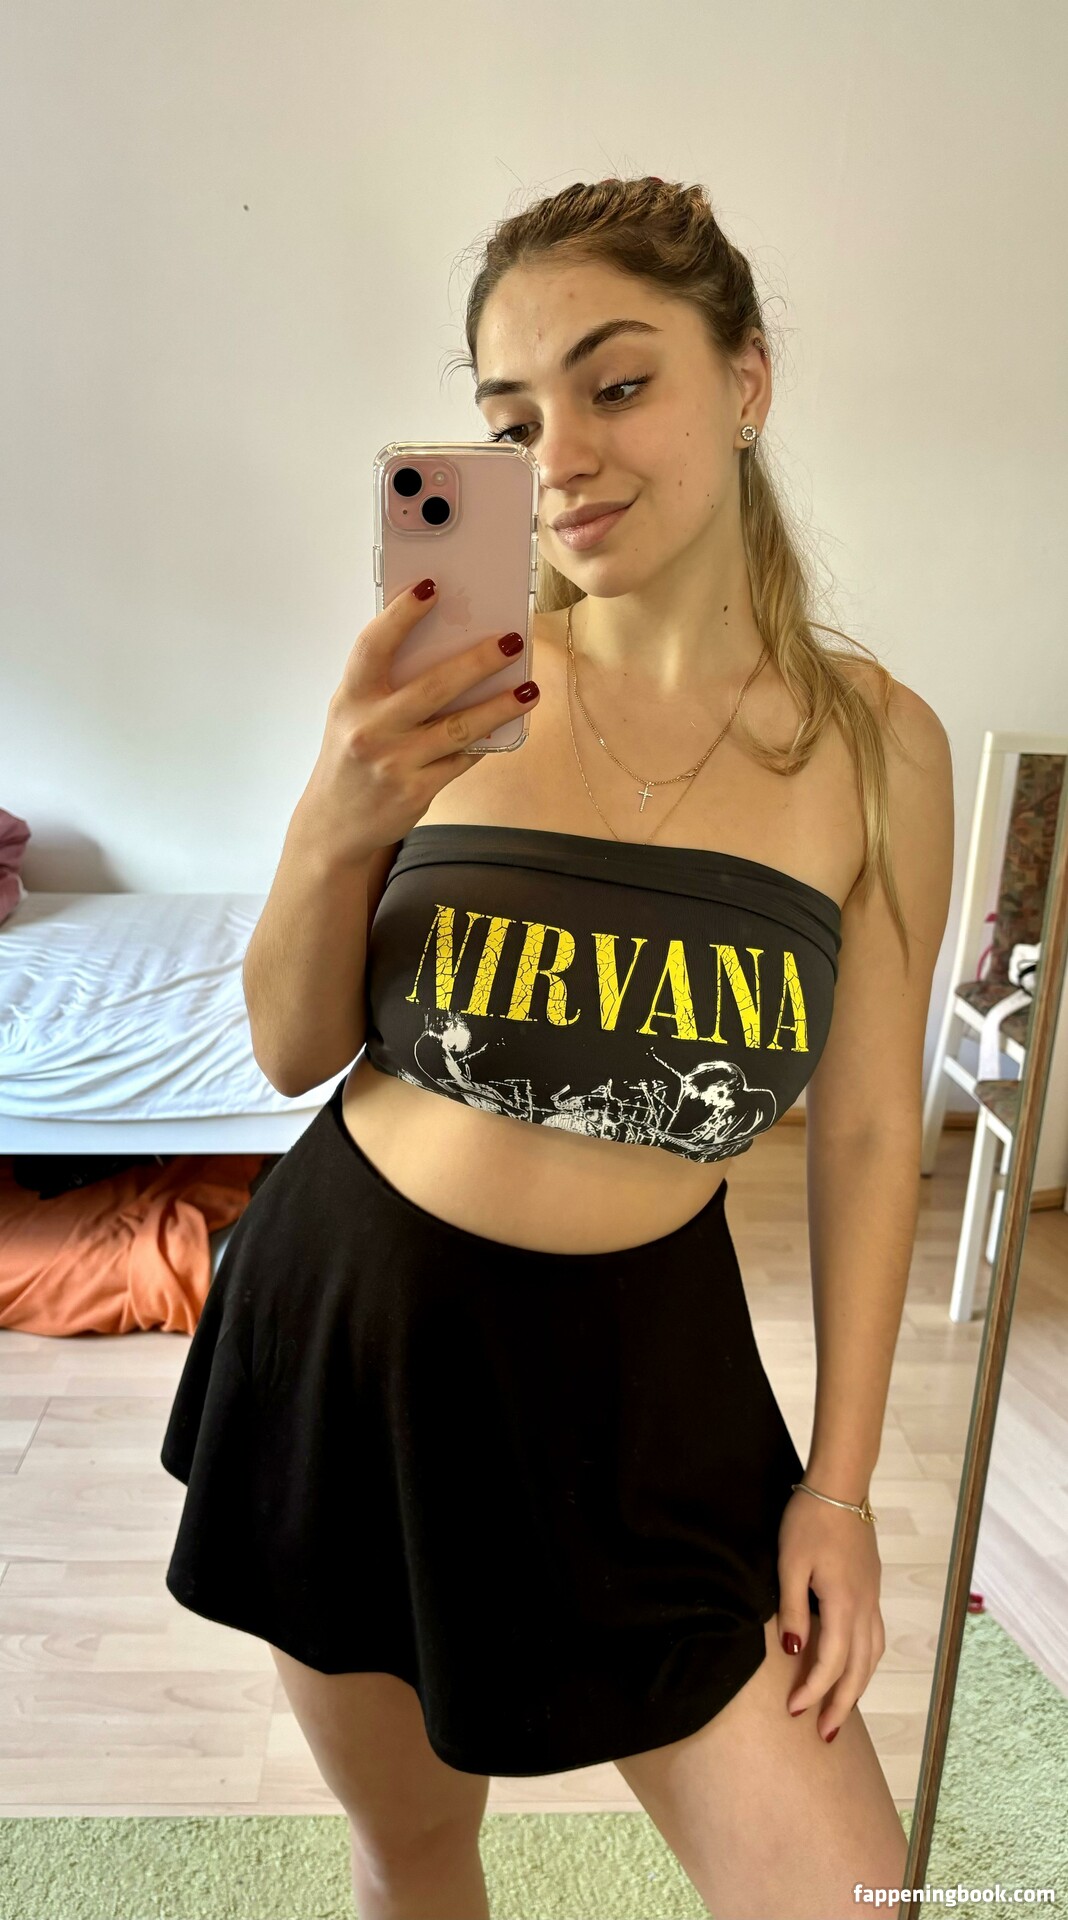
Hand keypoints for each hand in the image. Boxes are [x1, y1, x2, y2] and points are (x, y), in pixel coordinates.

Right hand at [298, 578, 539, 867]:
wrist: (335, 824)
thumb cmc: (350, 756)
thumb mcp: (352, 714)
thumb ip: (385, 684)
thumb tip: (445, 644)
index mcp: (350, 698)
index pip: (373, 646)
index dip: (401, 615)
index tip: (432, 587)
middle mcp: (370, 728)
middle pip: (433, 687)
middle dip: (478, 662)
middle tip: (511, 642)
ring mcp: (394, 762)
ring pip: (459, 727)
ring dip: (499, 706)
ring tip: (529, 690)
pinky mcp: (415, 791)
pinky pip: (461, 760)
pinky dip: (483, 743)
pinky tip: (504, 728)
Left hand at [775, 1486, 885, 1741]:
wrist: (840, 1487)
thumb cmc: (809, 1520)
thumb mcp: (790, 1563)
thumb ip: (794, 1609)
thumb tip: (795, 1653)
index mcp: (844, 1602)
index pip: (831, 1661)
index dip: (813, 1690)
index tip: (793, 1712)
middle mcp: (865, 1606)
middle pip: (859, 1668)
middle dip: (841, 1704)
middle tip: (825, 1735)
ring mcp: (873, 1598)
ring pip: (872, 1656)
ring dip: (857, 1688)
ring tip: (840, 1712)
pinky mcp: (872, 1589)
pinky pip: (875, 1638)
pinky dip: (865, 1663)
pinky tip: (855, 1669)